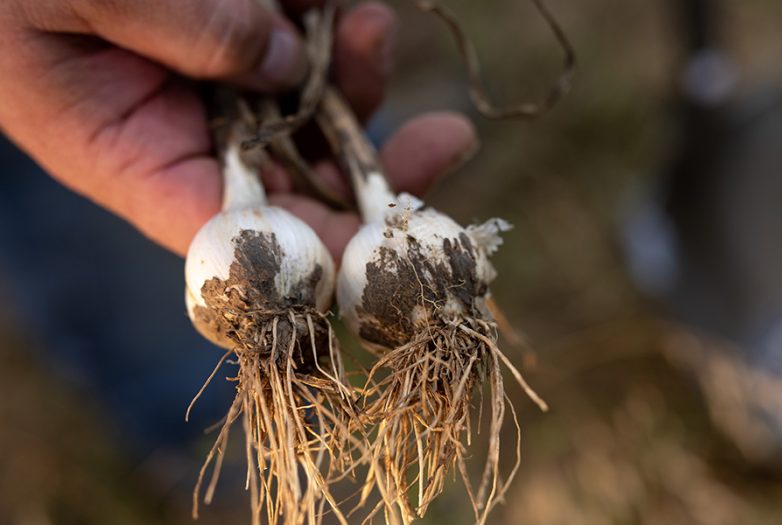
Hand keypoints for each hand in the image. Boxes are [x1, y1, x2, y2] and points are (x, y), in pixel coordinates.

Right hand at [0, 0, 476, 260]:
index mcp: (129, 154)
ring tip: (365, 20)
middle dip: (377, 167)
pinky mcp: (233, 34)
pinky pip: (300, 45)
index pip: (235, 236)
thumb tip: (283, 65)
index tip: (392, 241)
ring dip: (356, 74)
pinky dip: (327, 23)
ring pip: (313, 109)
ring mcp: (213, 84)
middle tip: (449, 140)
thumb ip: (182, 29)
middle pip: (300, 182)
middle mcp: (181, 133)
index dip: (319, 251)